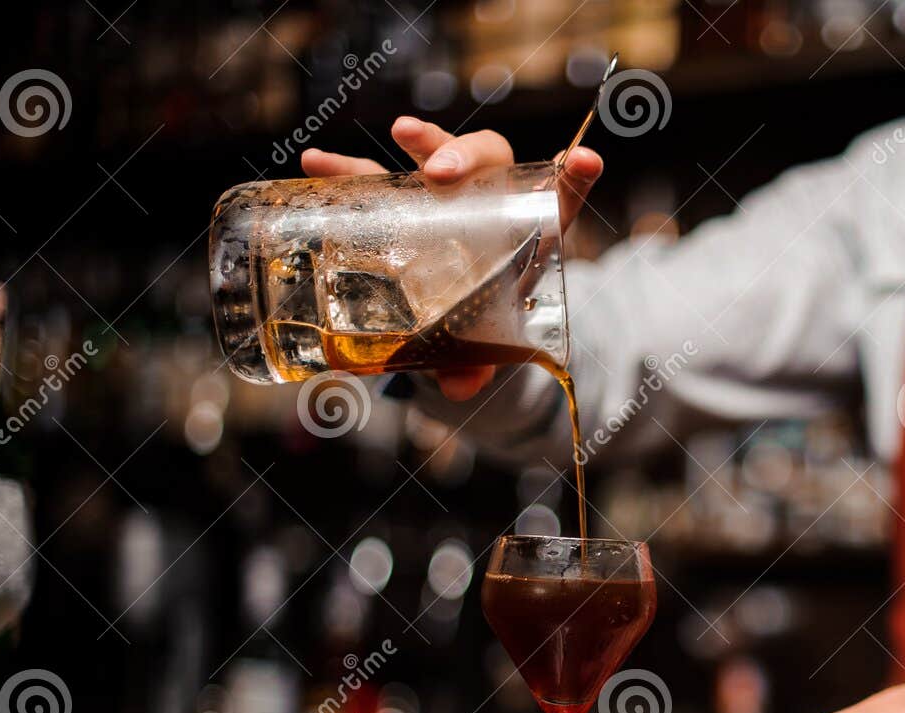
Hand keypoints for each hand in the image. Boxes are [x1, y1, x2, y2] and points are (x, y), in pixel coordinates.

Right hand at [300, 117, 602, 400]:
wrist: (447, 322)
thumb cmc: (479, 326)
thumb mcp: (482, 349)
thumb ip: (477, 366)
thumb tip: (463, 387)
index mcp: (524, 237)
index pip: (558, 201)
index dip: (574, 180)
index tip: (588, 160)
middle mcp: (487, 205)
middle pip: (492, 161)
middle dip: (468, 156)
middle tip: (441, 173)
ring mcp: (443, 198)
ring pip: (439, 155)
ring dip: (423, 141)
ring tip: (401, 132)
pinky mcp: (401, 203)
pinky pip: (376, 179)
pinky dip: (348, 171)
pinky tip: (316, 163)